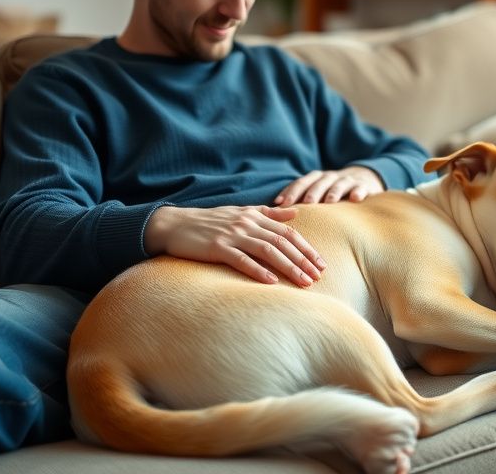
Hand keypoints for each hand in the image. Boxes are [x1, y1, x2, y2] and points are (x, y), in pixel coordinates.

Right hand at [144, 205, 325, 286]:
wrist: (174, 225)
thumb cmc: (209, 222)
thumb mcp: (241, 212)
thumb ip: (268, 213)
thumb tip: (295, 212)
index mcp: (254, 215)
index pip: (288, 231)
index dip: (307, 248)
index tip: (321, 263)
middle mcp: (246, 223)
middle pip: (283, 241)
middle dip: (304, 259)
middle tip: (319, 276)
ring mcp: (232, 235)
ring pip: (268, 250)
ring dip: (288, 267)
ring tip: (303, 281)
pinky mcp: (217, 248)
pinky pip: (242, 260)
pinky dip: (258, 270)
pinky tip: (272, 282)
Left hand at [274, 166, 383, 206]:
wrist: (362, 179)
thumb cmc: (332, 192)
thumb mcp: (317, 193)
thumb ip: (300, 202)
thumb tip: (273, 217)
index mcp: (315, 179)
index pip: (300, 183)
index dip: (290, 192)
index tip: (279, 204)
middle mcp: (329, 177)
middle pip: (318, 182)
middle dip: (311, 192)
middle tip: (305, 203)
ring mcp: (347, 180)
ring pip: (339, 184)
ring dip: (333, 191)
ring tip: (329, 201)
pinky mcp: (363, 186)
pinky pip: (360, 188)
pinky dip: (358, 192)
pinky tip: (355, 199)